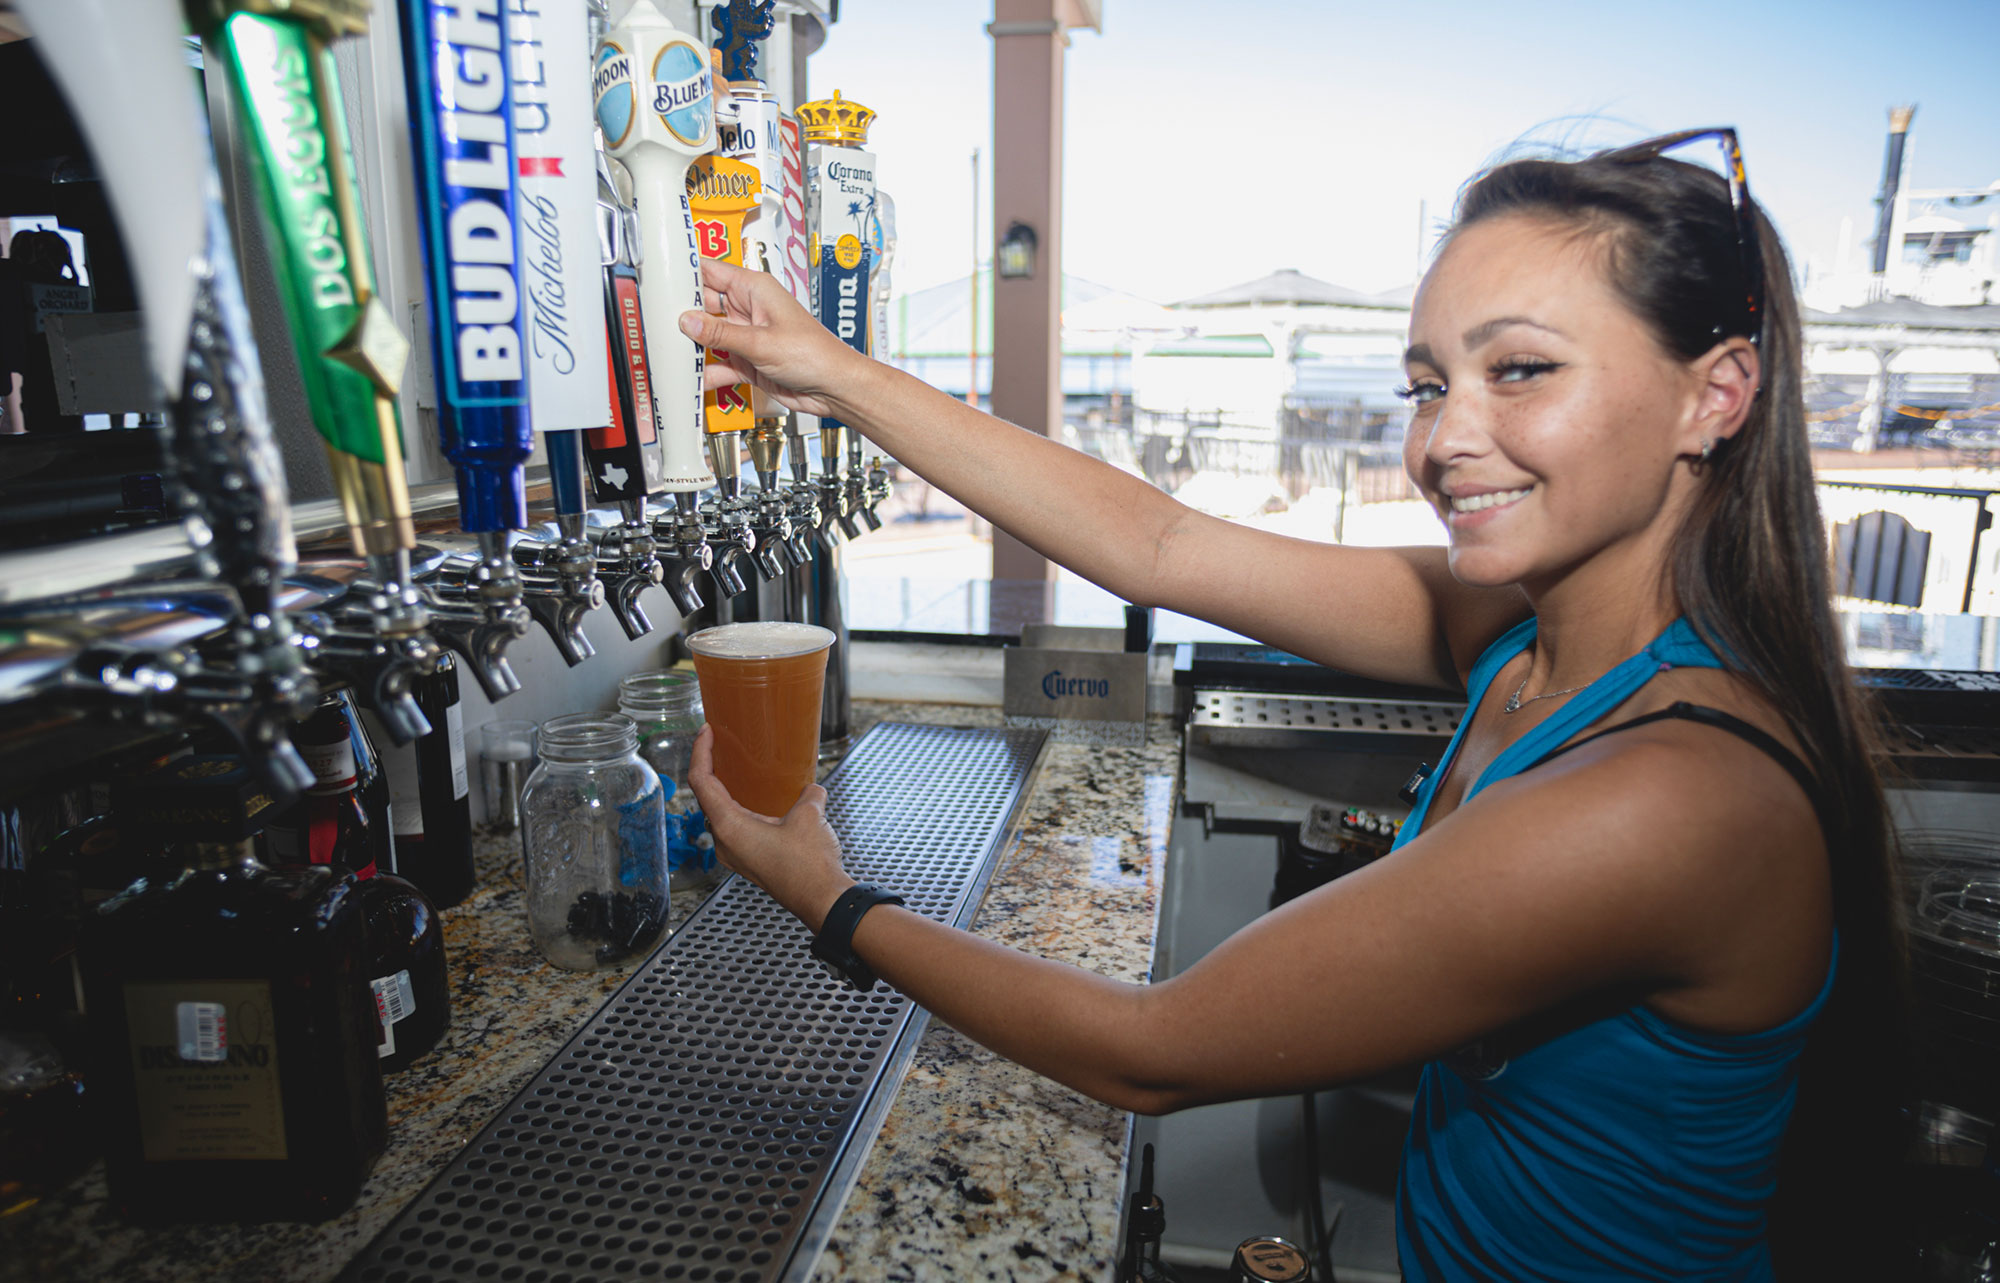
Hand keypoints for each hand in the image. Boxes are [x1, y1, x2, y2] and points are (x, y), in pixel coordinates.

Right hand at [679, 258, 871, 421]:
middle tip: (658, 323)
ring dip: (692, 346)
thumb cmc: (815, 354)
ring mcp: (746, 335)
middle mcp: (748, 309)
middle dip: (682, 315)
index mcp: (755, 289)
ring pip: (708, 336)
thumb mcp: (761, 342)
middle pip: (703, 306)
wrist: (833, 387)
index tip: (661, 278)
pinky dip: (706, 372)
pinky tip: (692, 379)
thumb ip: (721, 334)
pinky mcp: (747, 361)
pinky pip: (718, 363)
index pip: (711, 272)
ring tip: (670, 352)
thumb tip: (688, 321)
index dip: (686, 273)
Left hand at [688, 725, 854, 930]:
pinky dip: (739, 808)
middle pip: (707, 797)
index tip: (707, 732)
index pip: (701, 781)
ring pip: (720, 814)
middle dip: (712, 768)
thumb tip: (811, 790)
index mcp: (728, 826)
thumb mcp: (808, 817)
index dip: (701, 752)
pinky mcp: (748, 862)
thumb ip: (807, 795)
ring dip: (727, 790)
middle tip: (722, 745)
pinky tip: (759, 801)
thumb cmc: (809, 865)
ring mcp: (735, 854)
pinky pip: (735, 828)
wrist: (823, 900)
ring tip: (738, 769)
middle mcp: (724, 842)